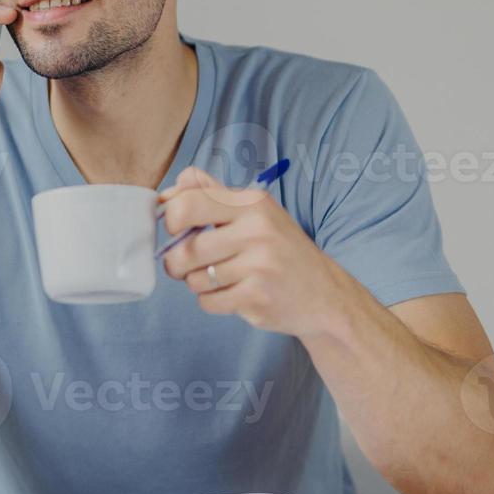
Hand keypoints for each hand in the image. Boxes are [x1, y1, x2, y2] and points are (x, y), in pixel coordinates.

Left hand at [157, 167, 346, 336]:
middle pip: (185, 248)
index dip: (169, 218)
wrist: (326, 294)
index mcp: (251, 202)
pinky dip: (211, 301)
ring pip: (194, 278)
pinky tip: (231, 294)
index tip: (175, 229)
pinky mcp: (257, 297)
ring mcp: (259, 265)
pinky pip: (207, 301)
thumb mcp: (256, 211)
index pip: (187, 203)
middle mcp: (257, 230)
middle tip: (184, 264)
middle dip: (176, 261)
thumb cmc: (281, 250)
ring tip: (219, 278)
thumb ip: (212, 194)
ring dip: (197, 283)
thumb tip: (167, 192)